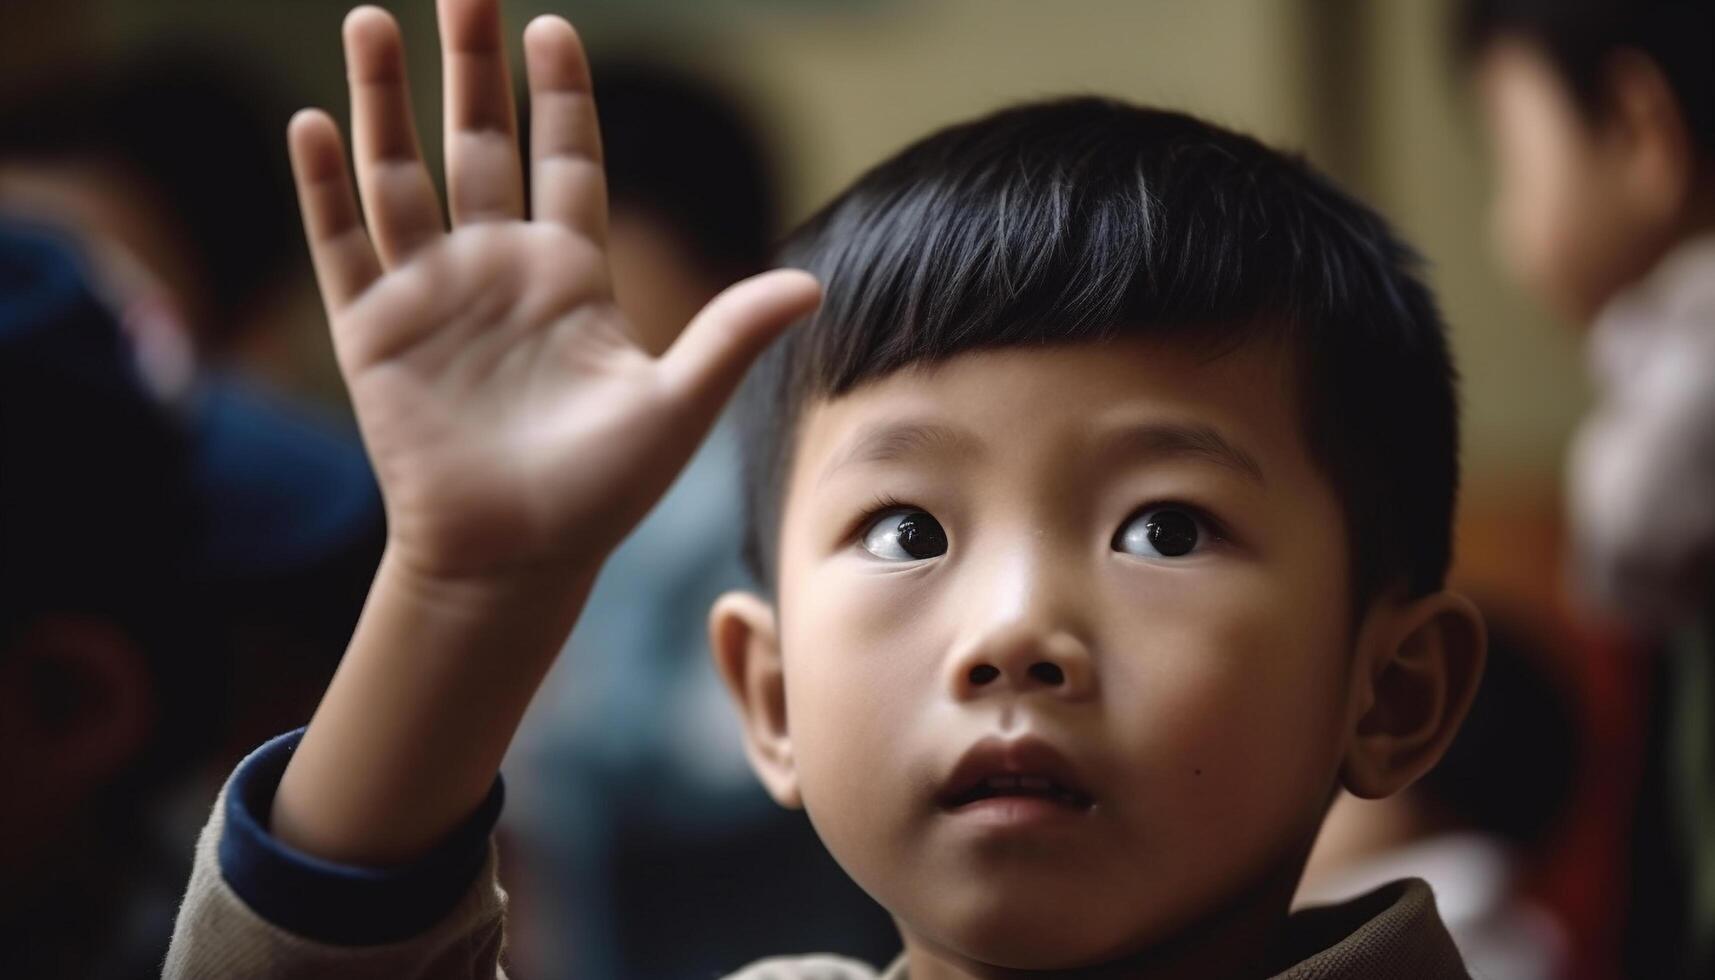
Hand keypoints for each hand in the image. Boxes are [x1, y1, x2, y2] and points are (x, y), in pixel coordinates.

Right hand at [289, 0, 818, 584]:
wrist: (513, 562)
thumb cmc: (600, 495)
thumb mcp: (675, 407)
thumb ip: (730, 336)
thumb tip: (814, 284)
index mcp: (571, 276)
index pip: (565, 161)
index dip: (559, 95)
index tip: (553, 26)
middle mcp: (498, 269)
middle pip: (480, 144)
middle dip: (473, 67)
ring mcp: (431, 295)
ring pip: (401, 176)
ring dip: (385, 101)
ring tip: (373, 19)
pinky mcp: (372, 333)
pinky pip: (342, 246)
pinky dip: (324, 188)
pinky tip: (313, 123)